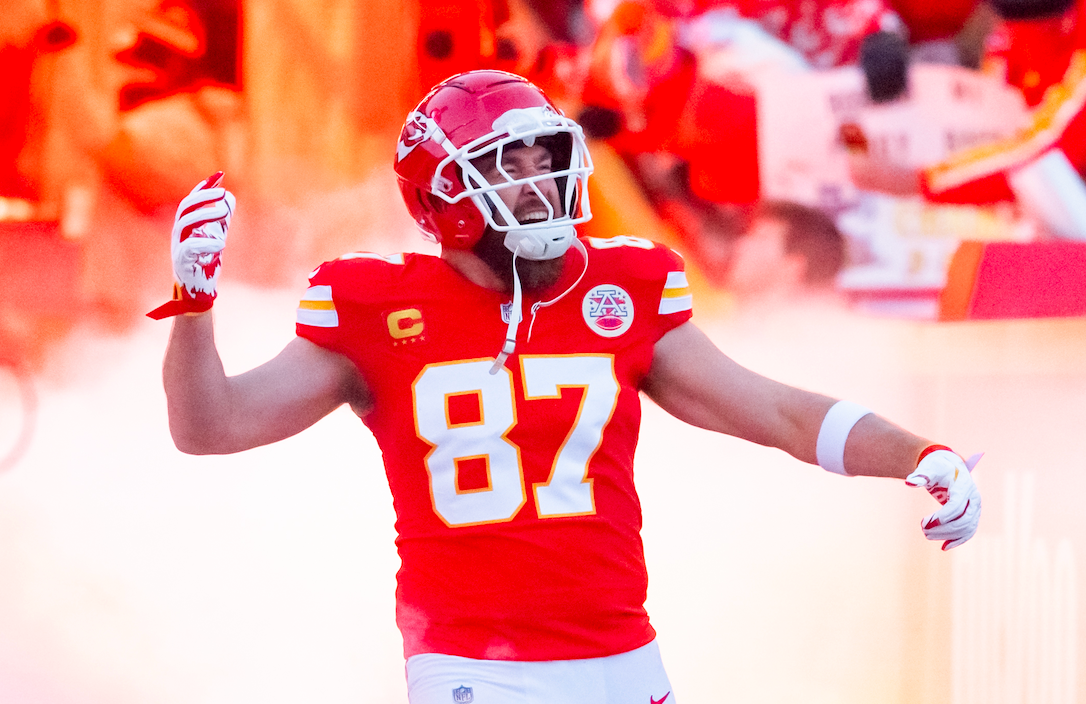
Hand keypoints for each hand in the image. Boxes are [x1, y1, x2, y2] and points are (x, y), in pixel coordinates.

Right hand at [148, 172, 235, 318]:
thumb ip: (221, 219)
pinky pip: (189, 247)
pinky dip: (206, 243)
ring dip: (205, 214)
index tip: (220, 176)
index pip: (191, 201)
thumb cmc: (206, 263)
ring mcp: (178, 247)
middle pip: (185, 207)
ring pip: (184, 223)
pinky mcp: (181, 262)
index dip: (203, 188)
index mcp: (186, 226)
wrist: (199, 291)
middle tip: (223, 193)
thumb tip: (229, 196)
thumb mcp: (216, 236)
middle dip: (203, 196)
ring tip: (224, 213)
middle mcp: (180, 233)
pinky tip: (220, 244)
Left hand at [905, 447, 981, 550]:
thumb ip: (920, 476)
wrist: (951, 467)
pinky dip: (958, 540)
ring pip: (967, 528)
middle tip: (923, 529)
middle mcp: (974, 498)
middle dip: (943, 528)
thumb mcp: (929, 468)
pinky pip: (969, 531)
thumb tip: (909, 482)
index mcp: (964, 485)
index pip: (957, 505)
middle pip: (963, 519)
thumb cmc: (938, 467)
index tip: (924, 523)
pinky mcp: (973, 516)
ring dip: (947, 535)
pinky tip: (943, 546)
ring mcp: (975, 508)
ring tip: (927, 534)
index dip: (942, 517)